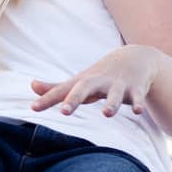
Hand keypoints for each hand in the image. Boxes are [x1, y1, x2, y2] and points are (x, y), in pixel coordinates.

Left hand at [31, 45, 162, 117]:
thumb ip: (56, 88)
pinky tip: (139, 112)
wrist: (136, 57)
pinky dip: (139, 104)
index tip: (33, 108)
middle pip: (85, 89)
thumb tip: (32, 86)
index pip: (61, 92)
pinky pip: (138, 98)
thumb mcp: (80, 81)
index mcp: (83, 83)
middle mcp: (98, 83)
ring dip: (111, 104)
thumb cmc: (101, 75)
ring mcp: (118, 86)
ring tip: (107, 113)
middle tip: (64, 111)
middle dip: (74, 99)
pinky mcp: (137, 90)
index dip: (47, 99)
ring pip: (114, 96)